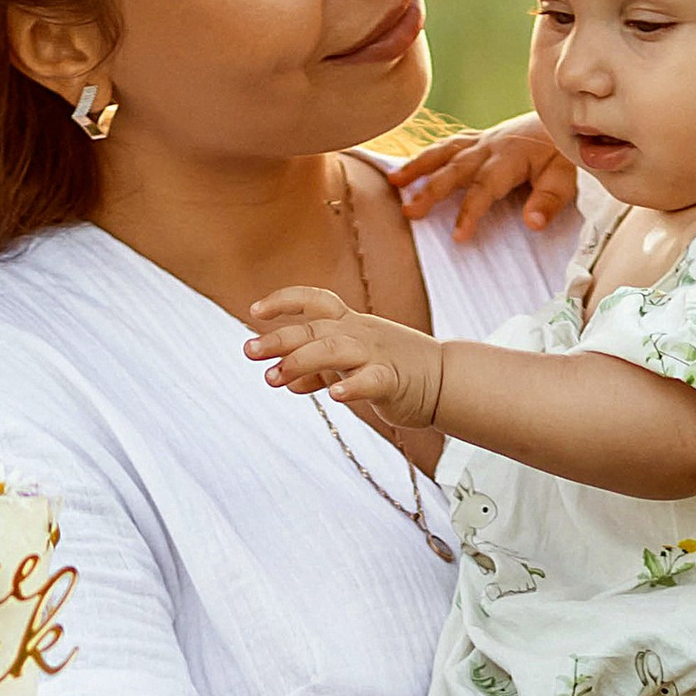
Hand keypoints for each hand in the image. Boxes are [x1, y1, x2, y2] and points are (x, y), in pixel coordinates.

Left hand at [247, 286, 445, 430]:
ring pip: (334, 350)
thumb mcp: (352, 364)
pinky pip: (370, 380)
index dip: (284, 301)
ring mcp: (376, 354)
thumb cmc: (395, 369)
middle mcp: (359, 333)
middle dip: (279, 338)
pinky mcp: (392, 380)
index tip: (254, 311)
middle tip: (248, 350)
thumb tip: (285, 380)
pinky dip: (352, 385)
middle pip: (314, 328)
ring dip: (301, 362)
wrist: (447, 381)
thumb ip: (317, 371)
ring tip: (273, 377)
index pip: (314, 301)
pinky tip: (334, 395)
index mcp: (350, 324)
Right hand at [393, 116, 578, 241]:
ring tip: (393, 182)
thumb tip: (531, 223)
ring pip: (444, 152)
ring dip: (418, 167)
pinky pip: (448, 145)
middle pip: (455, 169)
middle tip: (409, 211)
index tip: (457, 236)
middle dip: (431, 190)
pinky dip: (427, 155)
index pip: (484, 187)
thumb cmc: (566, 152)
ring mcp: (482, 140)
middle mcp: (491, 145)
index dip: (470, 211)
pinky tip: (408, 166)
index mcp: (511, 156)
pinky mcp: (479, 138)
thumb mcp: (567, 176)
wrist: (567, 119)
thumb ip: (549, 200)